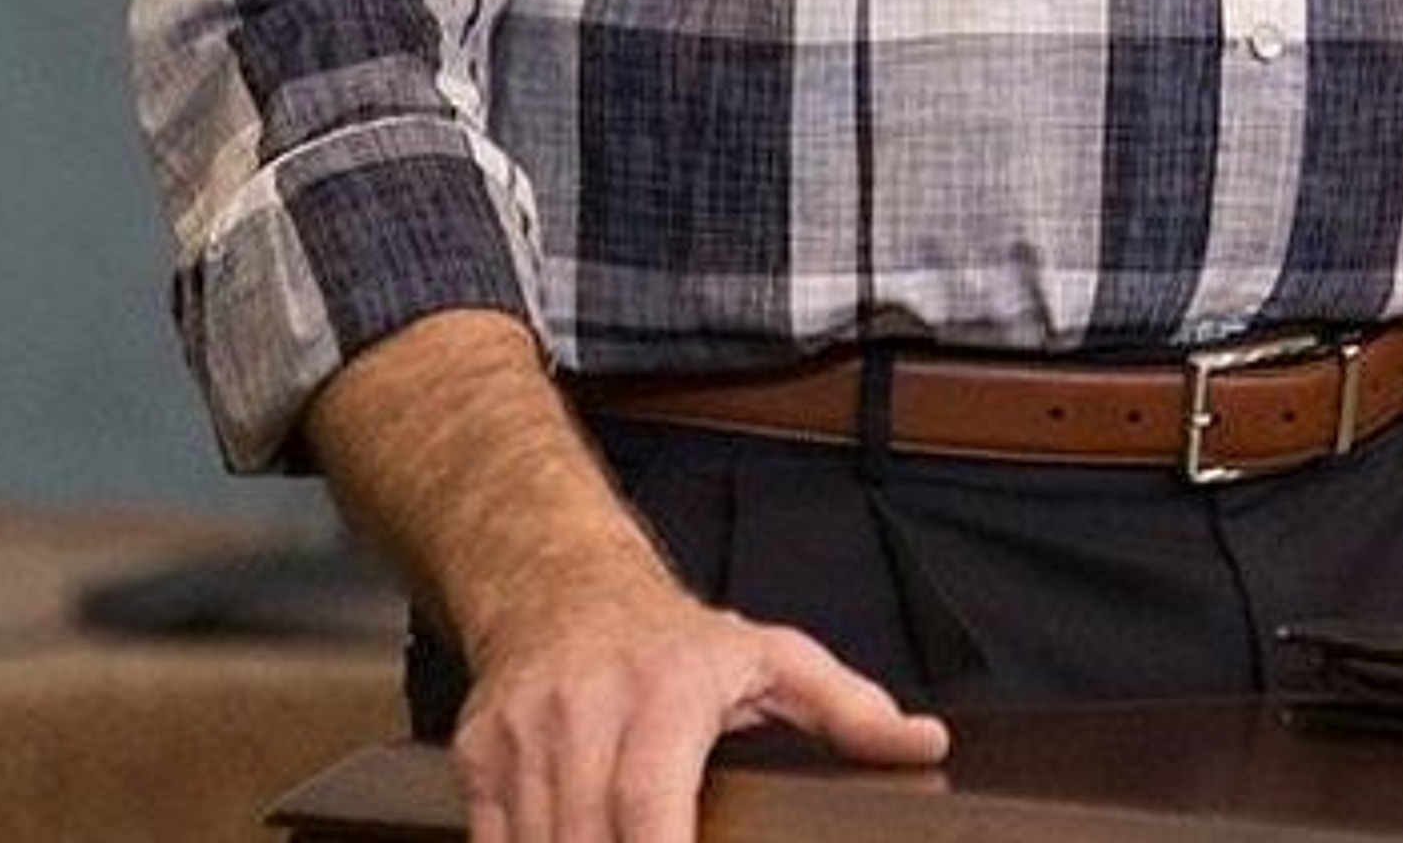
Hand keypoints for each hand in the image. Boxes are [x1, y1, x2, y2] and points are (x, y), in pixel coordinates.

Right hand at [453, 568, 947, 842]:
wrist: (562, 585)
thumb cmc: (676, 641)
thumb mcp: (772, 658)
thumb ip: (849, 708)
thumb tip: (923, 741)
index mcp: (666, 694)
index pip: (649, 808)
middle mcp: (587, 712)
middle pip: (587, 842)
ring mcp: (525, 738)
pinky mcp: (478, 762)